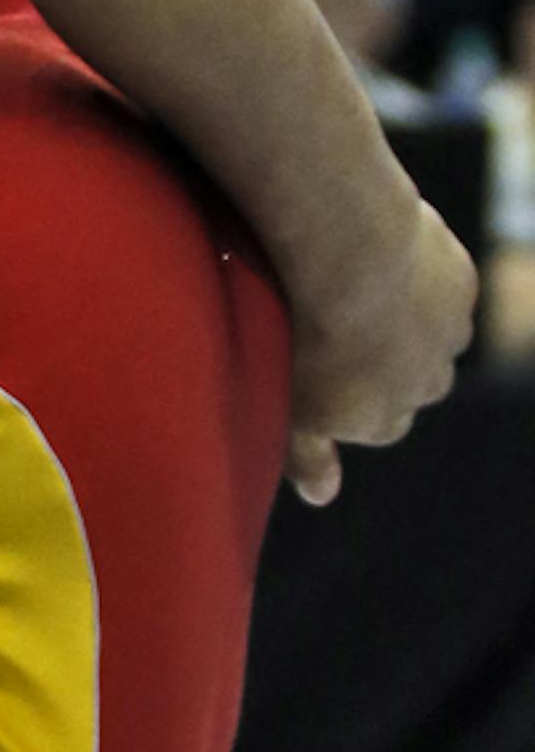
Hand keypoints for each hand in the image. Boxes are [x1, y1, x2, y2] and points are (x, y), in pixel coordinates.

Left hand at [283, 190, 476, 504]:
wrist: (349, 256)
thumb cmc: (301, 334)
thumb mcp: (287, 405)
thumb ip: (306, 457)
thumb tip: (321, 497)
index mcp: (384, 423)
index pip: (376, 422)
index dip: (346, 391)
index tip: (317, 362)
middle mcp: (428, 388)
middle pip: (413, 382)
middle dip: (383, 358)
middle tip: (335, 321)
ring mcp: (450, 338)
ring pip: (434, 334)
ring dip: (406, 316)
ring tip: (357, 285)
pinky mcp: (464, 288)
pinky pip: (444, 286)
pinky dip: (420, 273)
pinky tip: (382, 255)